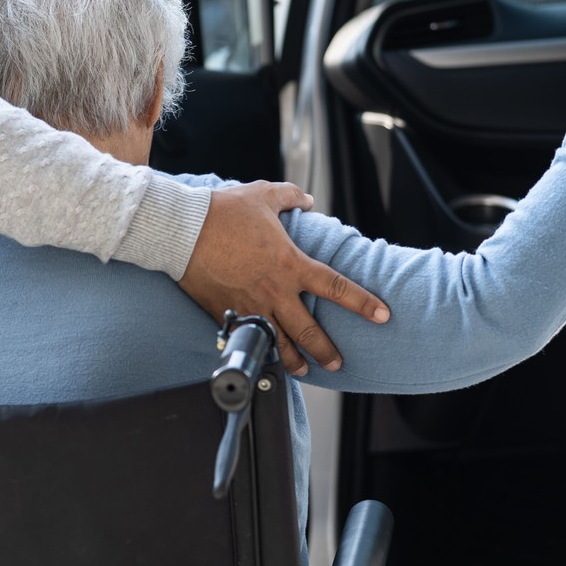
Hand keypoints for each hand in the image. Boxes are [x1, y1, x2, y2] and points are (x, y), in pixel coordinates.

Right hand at [179, 181, 389, 375]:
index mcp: (290, 263)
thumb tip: (306, 199)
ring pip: (279, 342)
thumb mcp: (263, 195)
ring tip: (305, 370)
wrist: (182, 230)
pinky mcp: (226, 313)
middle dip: (327, 350)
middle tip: (338, 361)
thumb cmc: (223, 211)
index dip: (363, 303)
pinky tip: (265, 356)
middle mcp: (275, 291)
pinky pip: (248, 336)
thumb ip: (290, 197)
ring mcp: (250, 306)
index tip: (383, 315)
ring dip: (295, 360)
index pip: (336, 287)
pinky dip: (259, 348)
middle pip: (309, 330)